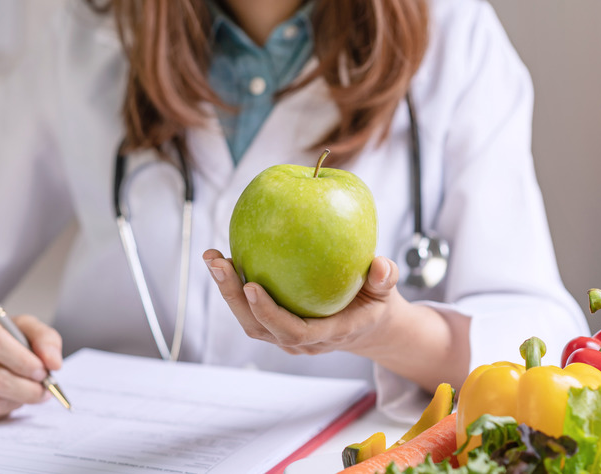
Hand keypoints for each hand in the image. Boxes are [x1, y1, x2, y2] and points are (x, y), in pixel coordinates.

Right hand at [0, 310, 62, 421]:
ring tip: (29, 391)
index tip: (43, 370)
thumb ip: (44, 338)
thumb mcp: (22, 326)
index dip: (22, 360)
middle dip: (27, 388)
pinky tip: (10, 397)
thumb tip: (53, 363)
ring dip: (19, 400)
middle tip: (45, 387)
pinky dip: (5, 410)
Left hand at [203, 248, 403, 355]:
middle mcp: (300, 341)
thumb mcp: (387, 292)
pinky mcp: (276, 324)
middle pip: (259, 327)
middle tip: (219, 263)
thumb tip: (382, 264)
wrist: (368, 326)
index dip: (269, 313)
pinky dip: (234, 287)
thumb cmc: (376, 304)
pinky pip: (250, 310)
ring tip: (213, 258)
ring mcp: (285, 335)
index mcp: (327, 334)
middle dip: (234, 297)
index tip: (251, 285)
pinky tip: (224, 258)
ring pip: (249, 320)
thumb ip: (386, 279)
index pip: (293, 331)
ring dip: (227, 291)